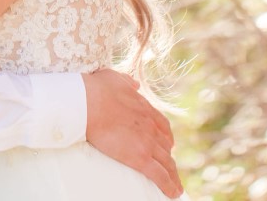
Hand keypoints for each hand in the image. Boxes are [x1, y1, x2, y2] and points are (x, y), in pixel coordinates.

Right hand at [83, 69, 182, 197]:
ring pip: (167, 162)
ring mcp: (147, 142)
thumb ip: (127, 82)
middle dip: (170, 158)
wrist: (89, 101)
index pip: (162, 126)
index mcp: (145, 108)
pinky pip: (159, 175)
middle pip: (166, 146)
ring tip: (177, 187)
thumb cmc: (96, 89)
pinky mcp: (139, 157)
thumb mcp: (116, 78)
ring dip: (173, 175)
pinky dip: (168, 185)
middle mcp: (150, 125)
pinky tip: (172, 193)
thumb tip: (134, 84)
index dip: (166, 137)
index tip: (168, 144)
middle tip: (171, 168)